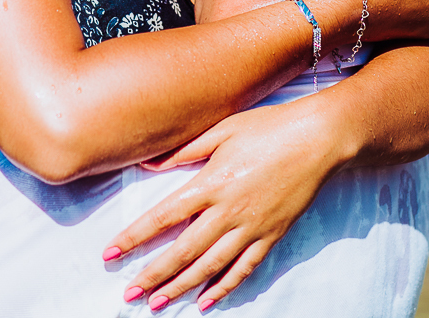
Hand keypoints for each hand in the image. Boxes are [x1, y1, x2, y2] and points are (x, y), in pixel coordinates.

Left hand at [104, 101, 337, 311]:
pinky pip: (244, 268)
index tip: (110, 253)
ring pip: (210, 266)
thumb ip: (183, 150)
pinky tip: (205, 302)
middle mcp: (228, 211)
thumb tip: (147, 162)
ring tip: (157, 304)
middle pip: (183, 251)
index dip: (134, 237)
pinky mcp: (272, 235)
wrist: (318, 139)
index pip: (163, 217)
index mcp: (210, 183)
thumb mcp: (222, 130)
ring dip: (181, 287)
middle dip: (153, 274)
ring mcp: (252, 227)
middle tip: (128, 293)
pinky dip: (224, 287)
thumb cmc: (269, 128)